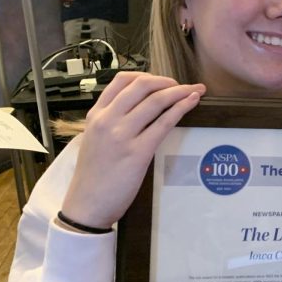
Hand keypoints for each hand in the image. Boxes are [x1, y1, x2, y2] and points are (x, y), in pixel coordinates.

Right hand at [61, 72, 205, 228]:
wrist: (86, 205)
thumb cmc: (93, 176)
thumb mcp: (94, 140)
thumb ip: (111, 121)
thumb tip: (139, 108)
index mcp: (96, 115)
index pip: (122, 80)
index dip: (147, 75)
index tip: (161, 81)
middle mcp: (107, 120)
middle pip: (142, 85)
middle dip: (167, 81)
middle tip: (181, 86)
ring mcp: (122, 135)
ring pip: (156, 100)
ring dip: (180, 91)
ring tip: (194, 91)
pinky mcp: (138, 152)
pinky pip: (164, 123)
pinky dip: (181, 108)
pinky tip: (191, 103)